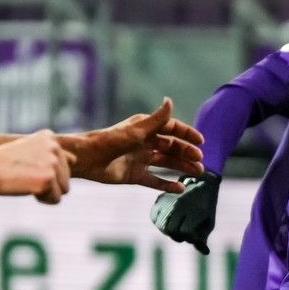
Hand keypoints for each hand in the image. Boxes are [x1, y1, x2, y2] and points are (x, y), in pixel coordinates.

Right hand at [0, 129, 73, 202]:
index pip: (61, 168)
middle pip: (65, 180)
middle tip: (23, 176)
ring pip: (63, 191)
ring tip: (25, 181)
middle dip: (47, 184)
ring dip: (45, 192)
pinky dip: (42, 199)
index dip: (43, 173)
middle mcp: (55, 148)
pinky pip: (55, 199)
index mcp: (50, 139)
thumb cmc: (1, 161)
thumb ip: (52, 155)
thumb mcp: (29, 151)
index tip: (24, 166)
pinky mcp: (48, 179)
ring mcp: (52, 163)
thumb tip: (76, 159)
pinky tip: (25, 188)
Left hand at [59, 99, 204, 191]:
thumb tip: (170, 100)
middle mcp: (145, 143)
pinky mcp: (134, 175)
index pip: (172, 129)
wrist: (87, 159)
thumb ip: (157, 118)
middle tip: (200, 162)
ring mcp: (140, 160)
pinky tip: (180, 188)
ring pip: (166, 163)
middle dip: (187, 154)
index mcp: (146, 129)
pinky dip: (167, 184)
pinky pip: (155, 180)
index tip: (201, 141)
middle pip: (171, 147)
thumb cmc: (111, 140)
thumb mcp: (137, 129)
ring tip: (197, 173)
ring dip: (182, 167)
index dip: (187, 134)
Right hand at [151, 172, 221, 253]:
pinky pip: (155, 218)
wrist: (199, 181)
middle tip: (183, 232)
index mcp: (195, 211)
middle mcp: (180, 206)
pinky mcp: (159, 199)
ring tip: (177, 226)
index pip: (185, 233)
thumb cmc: (206, 206)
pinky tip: (168, 220)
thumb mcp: (209, 221)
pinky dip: (160, 222)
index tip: (192, 234)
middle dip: (177, 235)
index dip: (188, 237)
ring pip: (162, 226)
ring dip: (168, 230)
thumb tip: (204, 252)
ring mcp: (170, 202)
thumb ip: (203, 238)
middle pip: (171, 231)